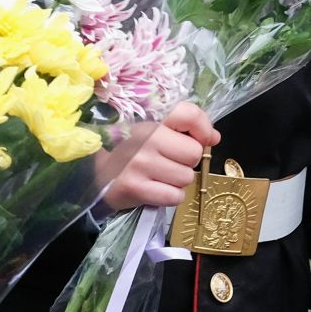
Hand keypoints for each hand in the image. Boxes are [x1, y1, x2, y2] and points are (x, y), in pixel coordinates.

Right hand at [102, 102, 219, 211]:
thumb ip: (186, 129)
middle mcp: (145, 139)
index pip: (189, 114)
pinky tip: (156, 189)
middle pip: (194, 153)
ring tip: (160, 176)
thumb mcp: (153, 132)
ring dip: (178, 181)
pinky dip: (170, 196)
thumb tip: (214, 138)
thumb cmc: (131, 151)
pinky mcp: (136, 189)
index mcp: (151, 120)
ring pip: (186, 177)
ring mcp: (140, 164)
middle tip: (170, 162)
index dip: (203, 128)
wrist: (96, 174)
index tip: (202, 139)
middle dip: (187, 161)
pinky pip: (175, 196)